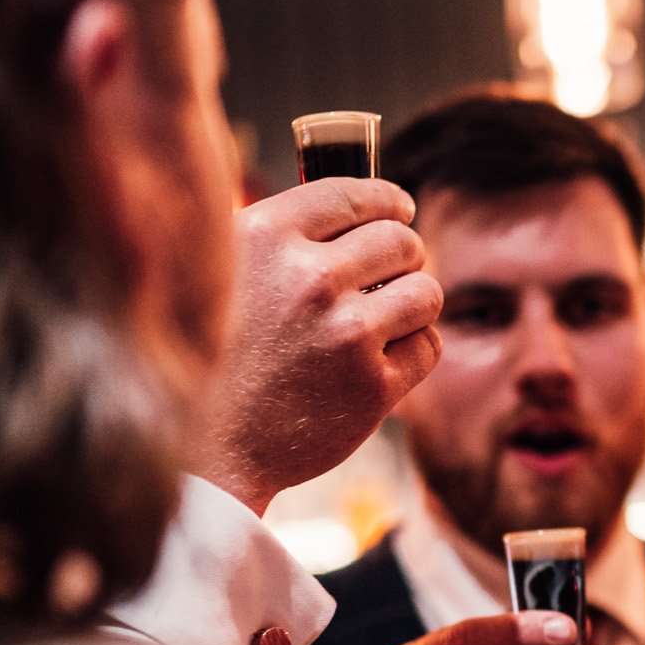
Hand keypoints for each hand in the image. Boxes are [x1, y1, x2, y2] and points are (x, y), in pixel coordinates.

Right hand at [192, 179, 442, 513]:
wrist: (215, 450)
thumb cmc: (223, 354)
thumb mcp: (226, 269)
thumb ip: (283, 233)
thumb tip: (364, 204)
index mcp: (264, 237)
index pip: (355, 194)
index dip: (387, 202)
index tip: (398, 211)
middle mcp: (308, 278)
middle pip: (402, 241)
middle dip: (403, 260)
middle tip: (387, 281)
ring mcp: (345, 332)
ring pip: (427, 291)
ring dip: (414, 305)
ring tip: (383, 323)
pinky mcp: (374, 384)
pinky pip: (429, 344)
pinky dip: (412, 351)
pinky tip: (376, 363)